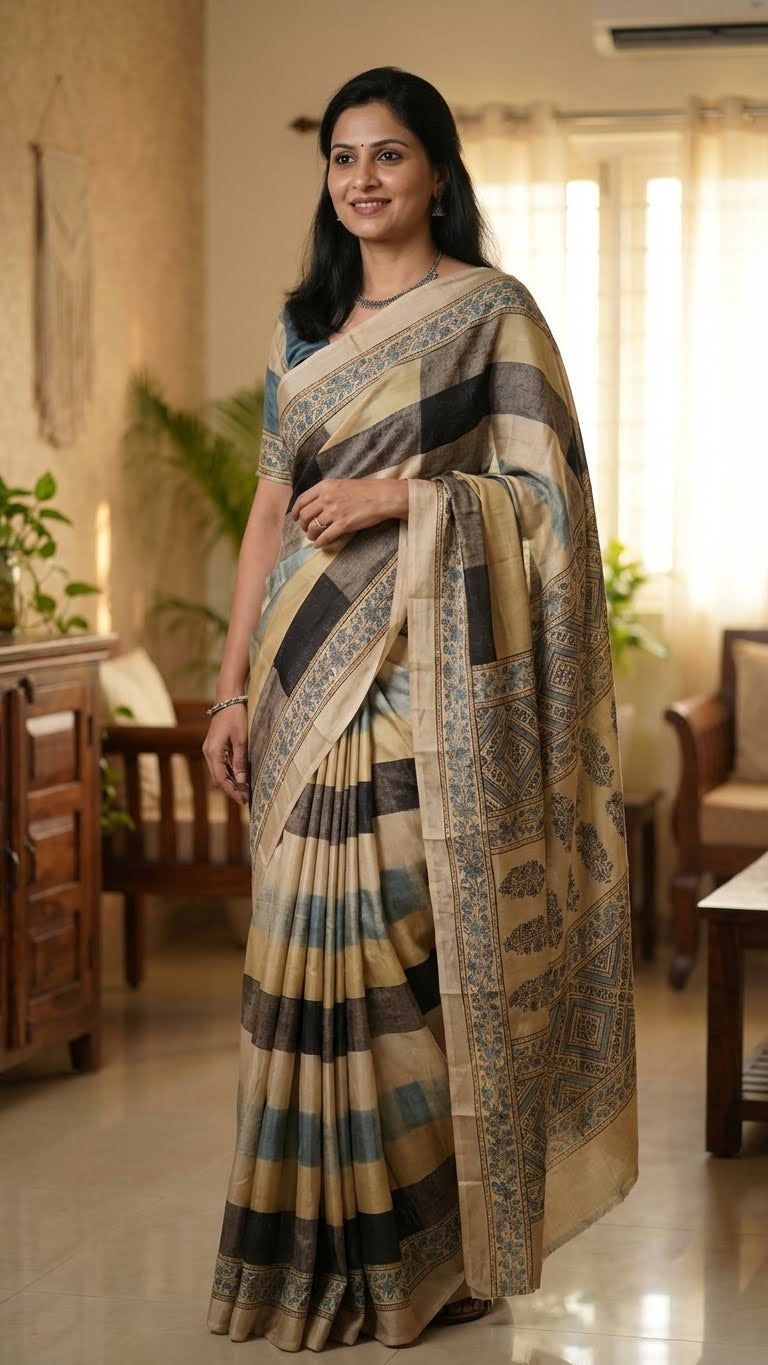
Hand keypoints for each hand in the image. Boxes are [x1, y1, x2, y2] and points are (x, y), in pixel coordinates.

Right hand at [202, 704, 249, 805]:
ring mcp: (210, 750)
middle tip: (245, 799)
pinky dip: (230, 773)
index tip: (243, 800)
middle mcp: (208, 752)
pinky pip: (221, 765)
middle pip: (218, 778)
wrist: (228, 700)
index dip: (232, 791)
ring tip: (244, 791)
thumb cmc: (236, 717)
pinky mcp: (215, 747)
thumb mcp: (241, 739)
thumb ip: (240, 760)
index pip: (221, 779)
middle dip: (231, 789)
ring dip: (231, 782)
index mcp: (213, 752)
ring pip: (219, 772)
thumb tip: (242, 780)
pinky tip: (240, 778)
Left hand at [292, 478, 408, 546]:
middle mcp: (326, 498)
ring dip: (310, 534)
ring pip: (313, 527)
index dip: (295, 511)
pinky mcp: (343, 524)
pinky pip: (325, 536)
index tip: (295, 518)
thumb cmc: (364, 490)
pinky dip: (319, 542)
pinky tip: (319, 544)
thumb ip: (327, 492)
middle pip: (304, 515)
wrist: (381, 496)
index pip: (302, 500)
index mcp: (325, 486)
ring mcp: (334, 512)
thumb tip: (315, 504)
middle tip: (306, 529)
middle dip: (302, 525)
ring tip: (313, 537)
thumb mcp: (341, 484)